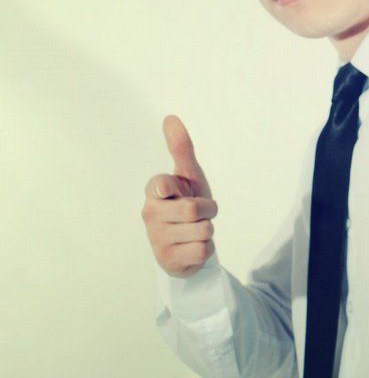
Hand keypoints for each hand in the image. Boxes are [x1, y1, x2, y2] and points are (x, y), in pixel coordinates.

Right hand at [141, 115, 217, 277]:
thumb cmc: (186, 203)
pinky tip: (193, 247)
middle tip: (199, 213)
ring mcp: (157, 238)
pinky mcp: (168, 260)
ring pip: (203, 230)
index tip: (168, 189)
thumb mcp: (188, 176)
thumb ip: (181, 148)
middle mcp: (150, 214)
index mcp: (154, 191)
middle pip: (193, 208)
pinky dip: (206, 248)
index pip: (161, 184)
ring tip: (195, 229)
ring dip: (208, 229)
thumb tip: (171, 117)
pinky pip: (204, 250)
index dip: (170, 186)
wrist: (185, 245)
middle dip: (208, 210)